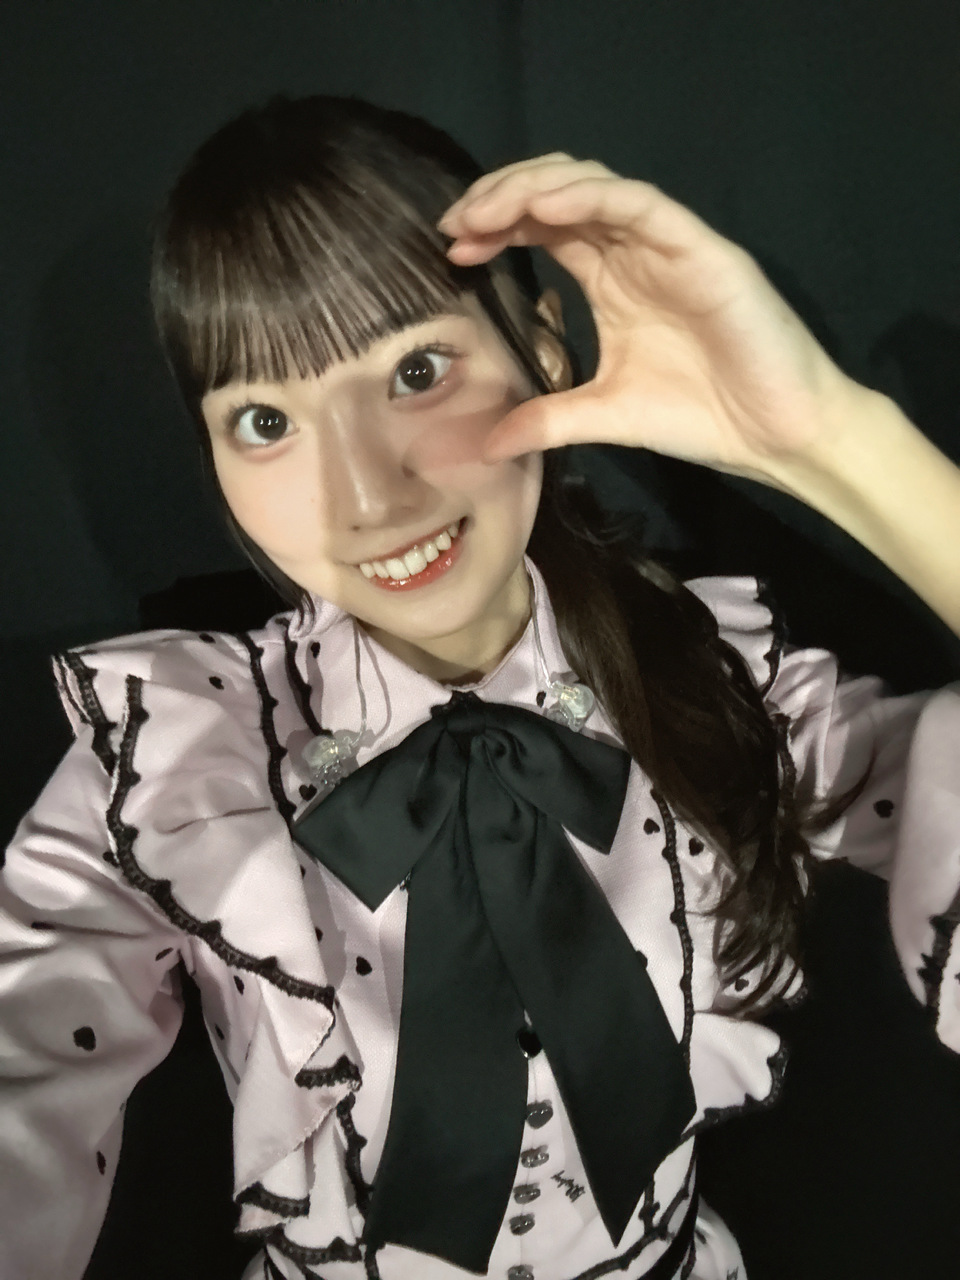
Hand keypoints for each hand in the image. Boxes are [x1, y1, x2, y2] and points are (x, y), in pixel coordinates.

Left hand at [438, 155, 858, 482]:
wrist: (772, 433)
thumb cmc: (700, 415)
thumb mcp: (603, 415)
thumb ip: (547, 419)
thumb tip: (485, 447)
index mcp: (610, 278)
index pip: (544, 226)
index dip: (495, 224)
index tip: (452, 245)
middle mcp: (633, 249)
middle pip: (558, 191)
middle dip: (502, 197)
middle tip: (457, 223)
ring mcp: (666, 243)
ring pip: (593, 183)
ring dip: (534, 188)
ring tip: (486, 212)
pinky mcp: (700, 248)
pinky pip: (640, 204)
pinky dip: (591, 196)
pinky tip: (546, 207)